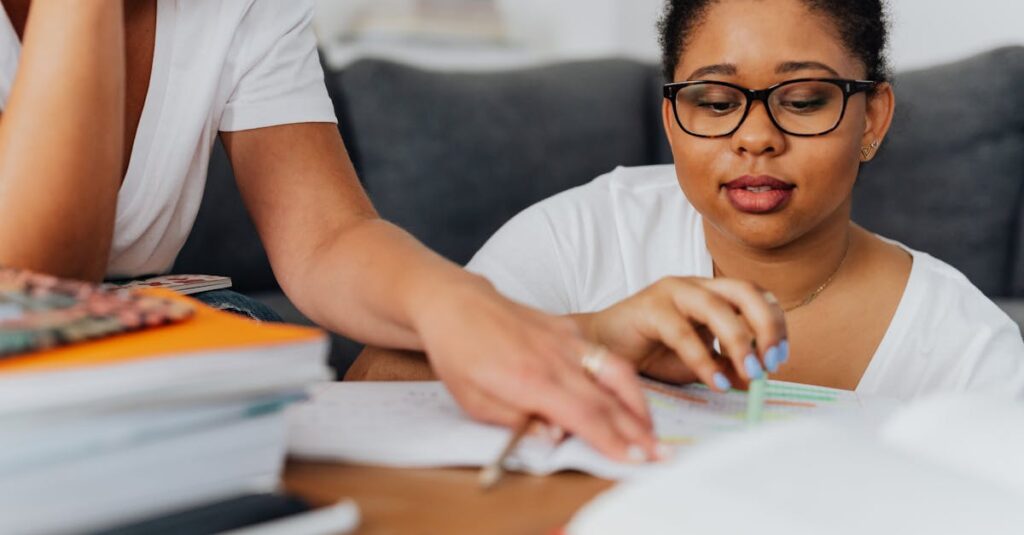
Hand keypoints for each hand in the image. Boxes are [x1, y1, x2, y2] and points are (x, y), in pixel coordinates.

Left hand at [411, 276, 659, 461]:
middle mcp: (554, 359)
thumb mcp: (474, 401)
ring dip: (639, 405)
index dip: (613, 441)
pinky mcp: (568, 330)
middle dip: (638, 431)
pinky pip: (604, 357)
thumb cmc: (459, 353)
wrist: (455, 304)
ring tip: (651, 430)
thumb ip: (516, 422)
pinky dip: (624, 380)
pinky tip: (630, 399)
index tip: (635, 460)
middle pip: (608, 400)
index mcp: (529, 379)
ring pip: (616, 373)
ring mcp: (566, 341)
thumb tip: (554, 437)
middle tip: (660, 455)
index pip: (583, 416)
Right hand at [577, 277, 787, 390]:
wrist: (601, 352)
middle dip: (767, 326)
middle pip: (745, 291)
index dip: (775, 325)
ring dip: (740, 342)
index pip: (757, 296)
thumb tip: (758, 379)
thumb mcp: (700, 366)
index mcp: (712, 293)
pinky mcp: (649, 307)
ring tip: (750, 374)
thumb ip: (727, 368)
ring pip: (718, 306)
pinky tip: (714, 382)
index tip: (778, 360)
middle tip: (771, 363)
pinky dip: (703, 359)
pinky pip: (683, 331)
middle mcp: (696, 285)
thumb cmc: (650, 355)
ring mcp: (672, 292)